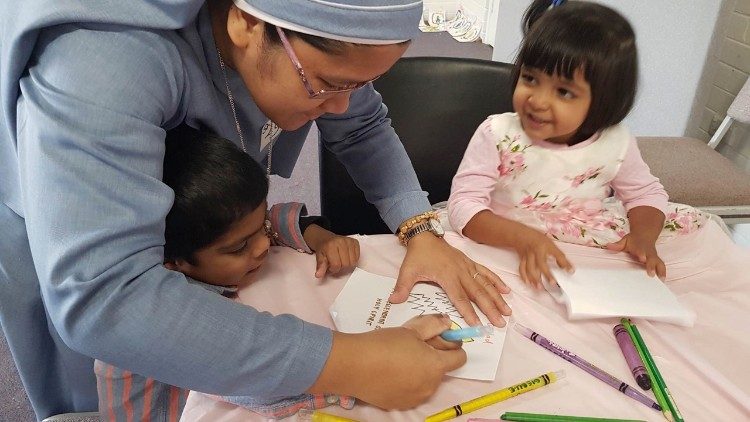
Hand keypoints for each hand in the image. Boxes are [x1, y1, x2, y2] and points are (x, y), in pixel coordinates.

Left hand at [303, 224, 359, 277]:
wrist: (326, 239)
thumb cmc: (324, 249)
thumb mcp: (319, 258)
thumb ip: (320, 267)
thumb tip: (318, 275)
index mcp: (330, 246)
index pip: (336, 265)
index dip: (333, 269)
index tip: (330, 266)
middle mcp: (341, 242)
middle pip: (346, 264)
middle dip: (341, 267)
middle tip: (336, 263)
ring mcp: (349, 241)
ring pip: (353, 262)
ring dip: (347, 264)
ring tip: (341, 260)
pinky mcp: (355, 242)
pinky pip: (358, 257)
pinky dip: (352, 260)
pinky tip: (346, 257)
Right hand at [309, 314, 465, 408]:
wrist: (353, 365)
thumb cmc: (384, 344)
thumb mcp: (411, 329)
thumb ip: (433, 325)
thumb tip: (448, 322)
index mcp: (437, 366)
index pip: (460, 358)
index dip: (451, 346)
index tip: (437, 339)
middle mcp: (431, 386)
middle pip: (441, 369)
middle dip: (432, 357)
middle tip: (412, 346)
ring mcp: (416, 398)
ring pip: (426, 381)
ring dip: (420, 371)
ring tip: (398, 359)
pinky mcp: (400, 405)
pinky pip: (411, 392)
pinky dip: (406, 382)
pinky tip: (390, 373)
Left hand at [390, 233, 510, 326]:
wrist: (424, 236)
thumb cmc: (417, 255)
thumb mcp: (407, 271)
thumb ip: (402, 287)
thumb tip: (393, 301)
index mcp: (447, 276)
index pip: (459, 297)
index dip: (469, 311)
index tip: (477, 324)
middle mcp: (461, 272)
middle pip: (478, 293)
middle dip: (490, 308)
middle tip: (500, 323)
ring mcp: (467, 267)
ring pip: (485, 284)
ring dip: (497, 298)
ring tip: (507, 311)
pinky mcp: (470, 262)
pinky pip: (486, 272)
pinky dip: (496, 281)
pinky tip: (506, 291)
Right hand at [513, 226, 573, 288]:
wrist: (521, 235)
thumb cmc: (538, 240)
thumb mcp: (551, 244)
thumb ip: (559, 256)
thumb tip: (567, 268)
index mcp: (545, 246)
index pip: (557, 255)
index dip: (564, 263)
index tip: (570, 271)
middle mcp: (536, 251)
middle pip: (541, 263)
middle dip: (546, 274)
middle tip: (553, 283)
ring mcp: (528, 256)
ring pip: (530, 268)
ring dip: (535, 278)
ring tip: (540, 287)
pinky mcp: (522, 259)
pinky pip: (522, 269)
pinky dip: (524, 277)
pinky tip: (528, 283)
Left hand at [607, 233, 665, 278]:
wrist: (644, 235)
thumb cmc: (633, 240)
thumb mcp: (625, 240)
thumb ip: (617, 245)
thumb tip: (608, 246)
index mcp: (640, 247)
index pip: (641, 251)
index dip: (642, 254)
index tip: (642, 258)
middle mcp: (649, 253)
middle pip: (652, 259)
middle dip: (652, 266)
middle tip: (651, 274)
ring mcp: (654, 257)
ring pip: (659, 263)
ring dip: (660, 271)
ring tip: (661, 281)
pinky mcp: (657, 260)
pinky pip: (661, 266)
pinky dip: (663, 273)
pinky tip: (662, 281)